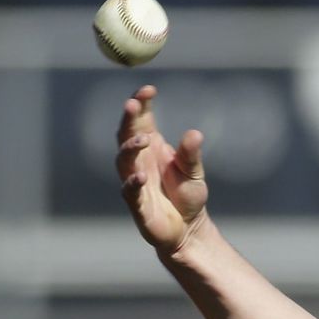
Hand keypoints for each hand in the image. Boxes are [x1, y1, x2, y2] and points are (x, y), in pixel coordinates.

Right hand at [115, 84, 208, 256]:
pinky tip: (140, 177)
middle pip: (126, 134)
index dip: (141, 103)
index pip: (141, 120)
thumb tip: (195, 134)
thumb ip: (191, 154)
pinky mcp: (137, 204)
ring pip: (123, 160)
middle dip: (128, 118)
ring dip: (130, 147)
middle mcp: (139, 160)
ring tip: (143, 140)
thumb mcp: (194, 172)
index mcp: (151, 147)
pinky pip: (129, 191)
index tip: (148, 89)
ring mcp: (134, 180)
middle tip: (132, 103)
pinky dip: (132, 183)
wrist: (188, 229)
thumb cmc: (187, 196)